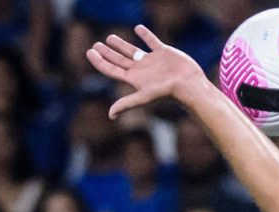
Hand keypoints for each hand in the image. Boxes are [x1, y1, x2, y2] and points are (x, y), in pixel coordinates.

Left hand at [86, 25, 206, 118]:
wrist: (189, 85)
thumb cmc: (167, 92)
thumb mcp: (144, 96)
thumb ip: (126, 104)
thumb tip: (110, 115)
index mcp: (134, 79)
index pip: (112, 69)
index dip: (100, 62)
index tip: (89, 52)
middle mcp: (141, 70)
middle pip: (119, 60)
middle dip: (107, 53)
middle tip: (96, 45)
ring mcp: (152, 61)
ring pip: (132, 51)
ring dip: (120, 45)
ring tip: (110, 38)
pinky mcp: (164, 52)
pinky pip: (152, 41)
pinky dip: (145, 35)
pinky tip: (138, 28)